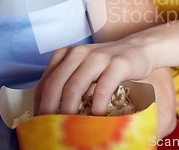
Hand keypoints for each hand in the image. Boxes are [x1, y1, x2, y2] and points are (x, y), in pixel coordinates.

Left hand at [34, 40, 156, 116]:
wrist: (139, 49)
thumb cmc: (107, 65)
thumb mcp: (84, 69)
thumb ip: (70, 84)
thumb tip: (53, 115)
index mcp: (66, 54)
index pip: (45, 82)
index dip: (39, 105)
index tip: (39, 123)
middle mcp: (78, 53)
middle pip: (55, 85)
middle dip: (49, 110)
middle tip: (50, 129)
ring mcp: (97, 57)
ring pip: (74, 87)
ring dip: (69, 111)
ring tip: (70, 128)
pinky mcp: (117, 64)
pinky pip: (102, 89)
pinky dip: (96, 107)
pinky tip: (96, 118)